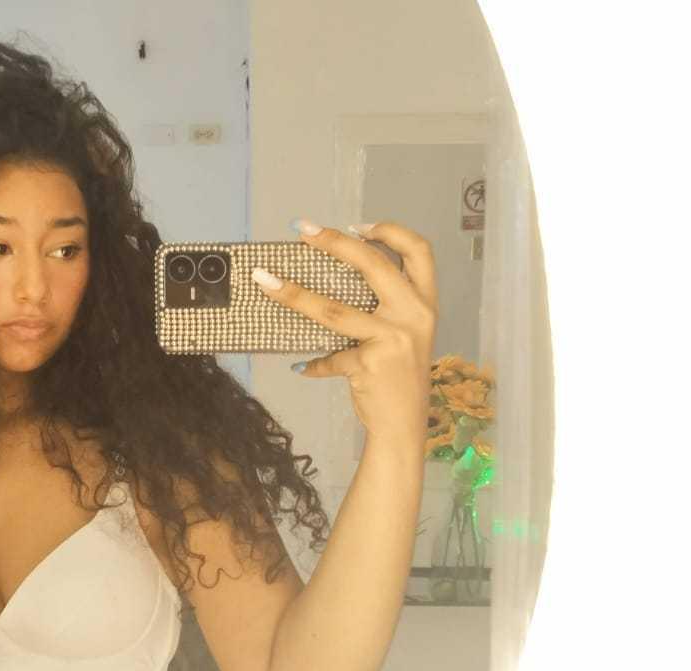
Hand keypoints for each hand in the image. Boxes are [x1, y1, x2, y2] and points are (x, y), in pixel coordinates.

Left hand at [251, 220, 437, 444]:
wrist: (405, 427)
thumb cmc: (399, 378)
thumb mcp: (404, 337)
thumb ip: (383, 310)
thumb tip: (328, 281)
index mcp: (424, 304)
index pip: (419, 251)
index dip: (390, 231)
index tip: (357, 225)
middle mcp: (414, 316)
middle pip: (373, 265)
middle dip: (335, 242)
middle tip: (302, 232)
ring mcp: (393, 340)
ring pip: (334, 309)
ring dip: (294, 294)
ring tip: (265, 281)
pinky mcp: (370, 365)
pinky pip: (329, 358)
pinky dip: (313, 364)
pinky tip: (302, 367)